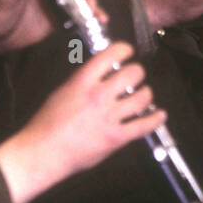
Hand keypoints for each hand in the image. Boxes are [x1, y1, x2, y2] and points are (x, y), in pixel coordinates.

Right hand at [0, 42, 164, 202]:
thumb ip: (83, 81)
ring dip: (146, 94)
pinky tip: (159, 114)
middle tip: (135, 77)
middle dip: (137, 73)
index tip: (127, 52)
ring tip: (142, 95)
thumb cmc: (47, 124)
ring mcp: (109, 117)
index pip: (111, 54)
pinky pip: (144, 125)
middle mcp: (99, 96)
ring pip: (142, 97)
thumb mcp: (63, 91)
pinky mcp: (116, 137)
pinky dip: (155, 119)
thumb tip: (100, 74)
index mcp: (83, 81)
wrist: (43, 152)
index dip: (124, 49)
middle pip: (133, 73)